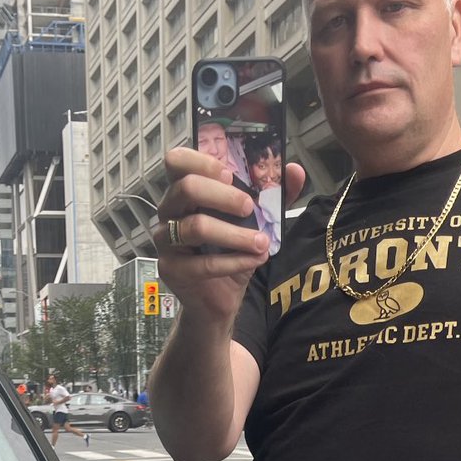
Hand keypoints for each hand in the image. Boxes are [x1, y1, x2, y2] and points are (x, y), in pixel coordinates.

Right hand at [155, 147, 305, 324]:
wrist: (219, 299)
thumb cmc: (230, 253)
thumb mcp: (255, 223)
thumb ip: (273, 196)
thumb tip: (294, 171)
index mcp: (185, 191)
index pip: (177, 162)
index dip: (201, 161)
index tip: (231, 175)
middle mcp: (170, 211)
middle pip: (186, 188)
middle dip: (222, 196)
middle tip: (249, 208)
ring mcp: (165, 240)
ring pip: (195, 227)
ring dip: (234, 234)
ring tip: (261, 242)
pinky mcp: (170, 269)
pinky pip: (202, 263)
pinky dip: (234, 262)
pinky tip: (255, 260)